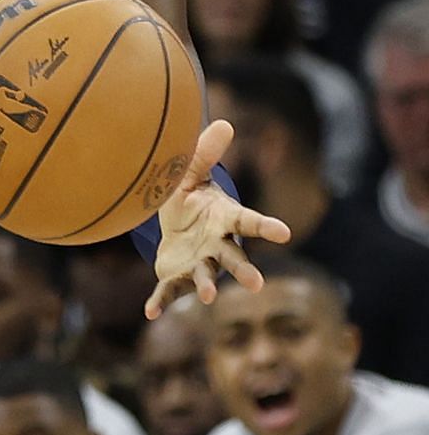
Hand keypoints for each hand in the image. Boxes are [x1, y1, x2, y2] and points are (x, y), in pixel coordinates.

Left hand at [145, 119, 293, 318]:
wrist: (174, 223)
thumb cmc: (189, 196)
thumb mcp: (191, 172)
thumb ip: (204, 153)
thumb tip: (223, 122)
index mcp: (224, 219)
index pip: (248, 222)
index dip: (266, 228)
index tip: (284, 233)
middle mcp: (217, 246)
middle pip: (233, 259)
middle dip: (244, 270)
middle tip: (256, 284)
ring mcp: (199, 263)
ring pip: (207, 277)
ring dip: (207, 287)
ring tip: (207, 298)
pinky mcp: (177, 276)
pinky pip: (169, 291)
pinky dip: (160, 302)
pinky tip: (150, 313)